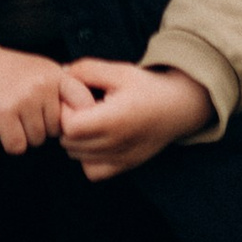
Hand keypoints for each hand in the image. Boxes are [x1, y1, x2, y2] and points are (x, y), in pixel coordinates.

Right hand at [0, 38, 74, 156]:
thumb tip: (88, 114)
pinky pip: (18, 146)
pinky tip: (5, 125)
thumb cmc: (11, 72)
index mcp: (56, 75)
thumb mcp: (44, 70)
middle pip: (56, 129)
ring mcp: (23, 100)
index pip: (84, 102)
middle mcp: (42, 87)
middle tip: (27, 111)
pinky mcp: (5, 115)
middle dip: (43, 126)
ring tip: (15, 115)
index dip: (78, 118)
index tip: (70, 122)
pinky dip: (11, 142)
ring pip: (37, 140)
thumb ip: (64, 89)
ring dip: (26, 134)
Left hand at [58, 58, 212, 183]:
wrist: (179, 107)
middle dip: (68, 123)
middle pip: (69, 143)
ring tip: (89, 121)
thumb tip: (62, 74)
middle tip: (81, 108)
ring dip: (75, 140)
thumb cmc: (148, 87)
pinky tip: (95, 139)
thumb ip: (87, 70)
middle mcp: (117, 143)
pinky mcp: (125, 166)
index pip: (71, 126)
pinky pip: (93, 172)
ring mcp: (121, 159)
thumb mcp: (119, 70)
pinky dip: (87, 158)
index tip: (76, 98)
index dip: (66, 110)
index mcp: (115, 119)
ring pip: (77, 157)